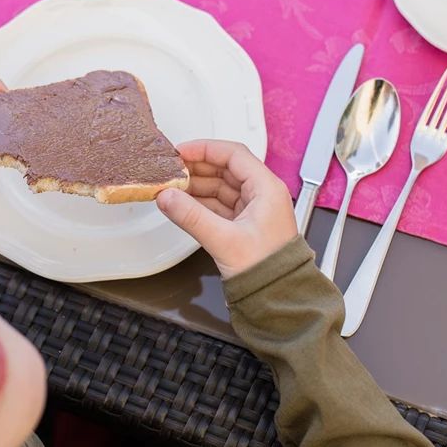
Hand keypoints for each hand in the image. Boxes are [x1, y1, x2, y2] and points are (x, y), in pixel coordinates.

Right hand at [157, 140, 297, 279]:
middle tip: (172, 170)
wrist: (278, 297)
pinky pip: (220, 205)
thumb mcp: (225, 240)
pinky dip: (201, 203)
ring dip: (196, 186)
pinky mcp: (244, 225)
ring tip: (173, 187)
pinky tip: (183, 204)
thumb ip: (192, 216)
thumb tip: (167, 197)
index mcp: (266, 189)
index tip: (181, 152)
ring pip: (221, 187)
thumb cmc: (268, 270)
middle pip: (225, 169)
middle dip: (197, 168)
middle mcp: (262, 195)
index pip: (233, 154)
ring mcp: (253, 210)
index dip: (205, 149)